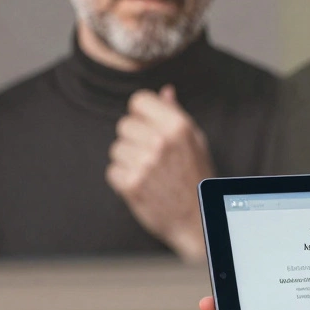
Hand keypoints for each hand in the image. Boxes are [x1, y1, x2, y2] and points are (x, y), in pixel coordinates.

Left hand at [108, 85, 214, 260]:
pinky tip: (141, 183)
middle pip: (124, 124)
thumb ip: (176, 114)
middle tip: (151, 154)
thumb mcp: (195, 141)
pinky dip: (122, 178)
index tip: (148, 125)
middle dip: (133, 137)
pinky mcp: (130, 184)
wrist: (196, 217)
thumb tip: (165, 92)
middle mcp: (160, 141)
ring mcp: (144, 163)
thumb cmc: (197, 178)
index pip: (139, 100)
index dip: (141, 113)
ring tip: (148, 171)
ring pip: (116, 147)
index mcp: (178, 126)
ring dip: (127, 159)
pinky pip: (112, 170)